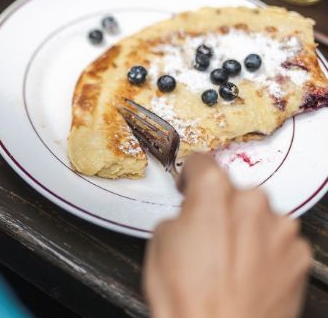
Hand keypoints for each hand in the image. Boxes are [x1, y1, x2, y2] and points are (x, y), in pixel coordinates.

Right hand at [143, 154, 311, 317]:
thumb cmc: (187, 295)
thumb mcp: (159, 241)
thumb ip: (181, 216)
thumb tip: (190, 217)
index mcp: (215, 192)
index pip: (202, 163)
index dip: (190, 175)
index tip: (189, 185)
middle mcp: (253, 204)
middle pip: (235, 193)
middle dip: (221, 209)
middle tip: (205, 236)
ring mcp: (281, 231)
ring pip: (260, 218)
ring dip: (246, 230)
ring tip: (226, 261)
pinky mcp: (299, 257)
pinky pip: (280, 244)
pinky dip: (266, 253)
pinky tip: (245, 273)